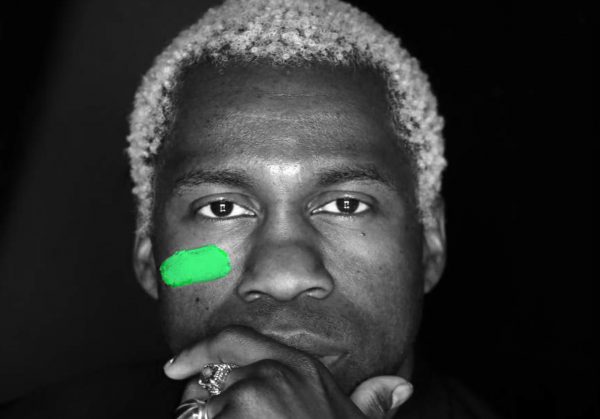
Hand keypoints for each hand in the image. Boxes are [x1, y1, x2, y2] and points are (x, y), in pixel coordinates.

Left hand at [164, 325, 412, 418]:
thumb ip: (373, 402)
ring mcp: (251, 397)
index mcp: (298, 365)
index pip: (235, 341)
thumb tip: (401, 387)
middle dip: (201, 407)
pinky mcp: (233, 418)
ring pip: (200, 412)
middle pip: (210, 381)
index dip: (199, 350)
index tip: (173, 365)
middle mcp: (272, 372)